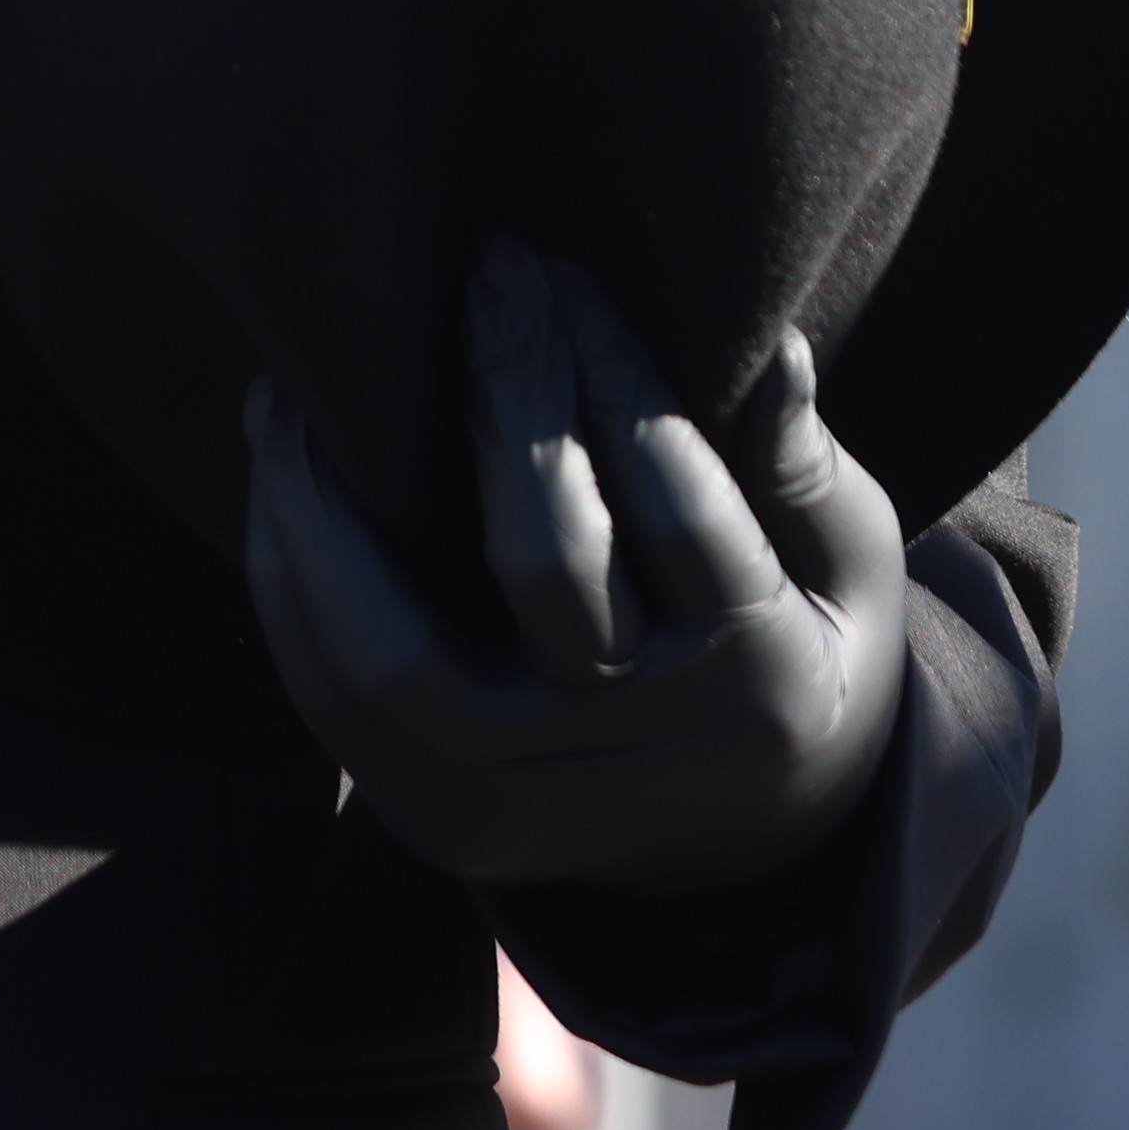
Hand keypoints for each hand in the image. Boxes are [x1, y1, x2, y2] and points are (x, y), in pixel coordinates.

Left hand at [242, 243, 909, 896]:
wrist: (748, 852)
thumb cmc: (798, 652)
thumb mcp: (847, 572)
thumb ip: (803, 470)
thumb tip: (777, 349)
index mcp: (759, 688)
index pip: (679, 506)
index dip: (615, 375)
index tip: (568, 277)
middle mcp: (634, 758)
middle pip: (545, 561)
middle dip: (505, 397)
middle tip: (484, 279)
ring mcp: (522, 804)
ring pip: (393, 653)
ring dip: (332, 504)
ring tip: (311, 382)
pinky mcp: (434, 819)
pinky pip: (334, 696)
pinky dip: (293, 578)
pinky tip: (281, 471)